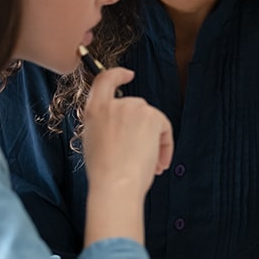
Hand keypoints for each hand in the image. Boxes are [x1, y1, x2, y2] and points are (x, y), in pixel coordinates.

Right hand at [82, 67, 173, 245]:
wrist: (115, 184)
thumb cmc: (104, 172)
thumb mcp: (93, 141)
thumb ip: (105, 125)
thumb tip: (121, 127)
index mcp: (94, 110)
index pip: (104, 80)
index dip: (118, 74)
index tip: (128, 74)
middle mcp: (114, 105)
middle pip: (135, 107)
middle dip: (141, 130)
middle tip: (141, 155)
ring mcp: (134, 109)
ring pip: (151, 120)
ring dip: (154, 141)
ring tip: (150, 165)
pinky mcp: (152, 117)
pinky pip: (164, 128)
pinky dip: (165, 145)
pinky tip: (159, 163)